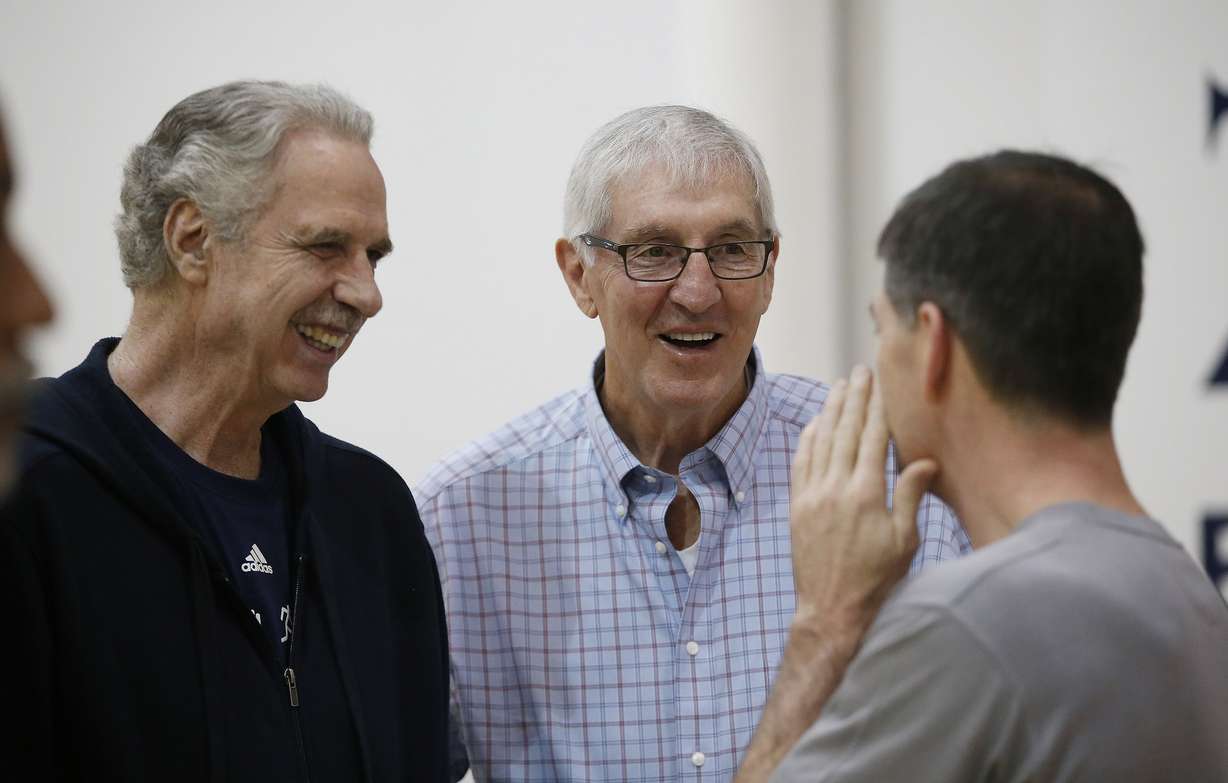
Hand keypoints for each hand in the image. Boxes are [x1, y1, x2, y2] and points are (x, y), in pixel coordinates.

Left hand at [789, 365, 937, 635]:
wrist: (832, 609)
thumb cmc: (877, 579)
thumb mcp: (904, 540)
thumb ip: (911, 495)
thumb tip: (926, 460)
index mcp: (867, 494)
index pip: (874, 438)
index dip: (878, 407)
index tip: (881, 382)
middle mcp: (836, 488)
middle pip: (846, 431)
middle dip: (854, 398)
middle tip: (860, 371)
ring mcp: (812, 495)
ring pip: (821, 441)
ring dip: (830, 411)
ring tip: (839, 387)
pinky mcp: (797, 506)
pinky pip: (801, 462)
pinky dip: (808, 438)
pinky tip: (815, 423)